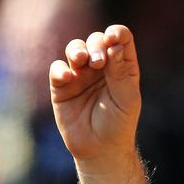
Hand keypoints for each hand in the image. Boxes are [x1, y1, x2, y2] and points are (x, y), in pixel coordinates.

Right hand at [50, 24, 141, 163]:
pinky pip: (57, 69)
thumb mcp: (126, 99)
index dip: (116, 33)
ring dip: (77, 50)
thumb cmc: (119, 124)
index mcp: (122, 67)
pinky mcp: (62, 86)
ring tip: (81, 59)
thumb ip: (121, 72)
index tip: (113, 37)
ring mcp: (80, 74)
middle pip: (96, 40)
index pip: (120, 39)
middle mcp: (101, 67)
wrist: (100, 149)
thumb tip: (114, 44)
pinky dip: (61, 68)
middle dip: (96, 45)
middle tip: (98, 62)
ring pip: (75, 49)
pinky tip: (67, 76)